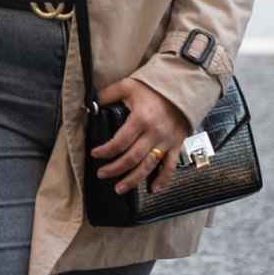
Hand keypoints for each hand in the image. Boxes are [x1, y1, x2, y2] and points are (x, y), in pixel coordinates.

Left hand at [90, 78, 189, 195]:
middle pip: (132, 158)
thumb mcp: (128, 85)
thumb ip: (108, 94)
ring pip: (149, 166)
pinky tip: (153, 189)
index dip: (106, 151)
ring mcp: (166, 141)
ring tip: (119, 188)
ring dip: (133, 179)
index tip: (95, 154)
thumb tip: (90, 104)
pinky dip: (163, 180)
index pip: (120, 141)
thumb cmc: (154, 86)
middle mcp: (154, 133)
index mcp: (141, 119)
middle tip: (102, 174)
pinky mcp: (176, 145)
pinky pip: (170, 166)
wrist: (183, 87)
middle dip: (115, 168)